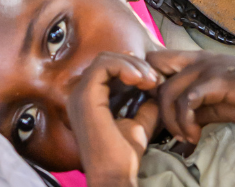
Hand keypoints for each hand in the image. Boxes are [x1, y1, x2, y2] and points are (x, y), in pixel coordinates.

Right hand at [66, 53, 161, 186]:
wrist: (114, 177)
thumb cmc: (122, 157)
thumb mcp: (138, 124)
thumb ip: (144, 105)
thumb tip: (156, 90)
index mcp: (88, 98)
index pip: (107, 68)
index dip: (131, 68)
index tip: (153, 81)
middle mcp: (78, 93)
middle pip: (106, 60)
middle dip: (134, 64)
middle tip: (154, 79)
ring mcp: (79, 93)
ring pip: (105, 59)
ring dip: (132, 65)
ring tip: (150, 80)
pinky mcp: (86, 95)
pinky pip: (103, 66)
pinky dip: (124, 67)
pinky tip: (140, 79)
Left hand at [148, 49, 234, 144]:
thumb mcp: (215, 100)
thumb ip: (194, 105)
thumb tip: (176, 121)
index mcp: (193, 58)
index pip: (154, 60)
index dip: (149, 84)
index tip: (159, 111)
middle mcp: (194, 58)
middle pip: (153, 71)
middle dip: (154, 101)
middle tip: (168, 126)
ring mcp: (205, 67)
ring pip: (167, 91)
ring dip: (171, 120)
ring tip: (185, 136)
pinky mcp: (216, 80)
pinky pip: (188, 100)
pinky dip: (186, 122)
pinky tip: (195, 134)